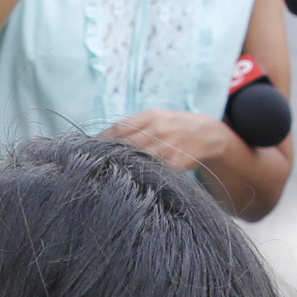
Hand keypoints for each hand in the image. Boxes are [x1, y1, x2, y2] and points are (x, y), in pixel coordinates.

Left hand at [105, 107, 233, 173]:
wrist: (207, 134)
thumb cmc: (174, 126)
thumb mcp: (156, 117)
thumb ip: (132, 126)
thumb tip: (103, 137)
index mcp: (151, 116)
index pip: (119, 129)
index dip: (102, 140)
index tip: (89, 149)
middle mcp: (158, 130)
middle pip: (124, 145)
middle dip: (108, 155)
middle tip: (93, 164)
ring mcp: (166, 148)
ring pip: (136, 159)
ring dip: (121, 167)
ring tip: (108, 173)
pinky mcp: (173, 164)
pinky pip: (151, 171)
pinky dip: (139, 175)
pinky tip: (129, 179)